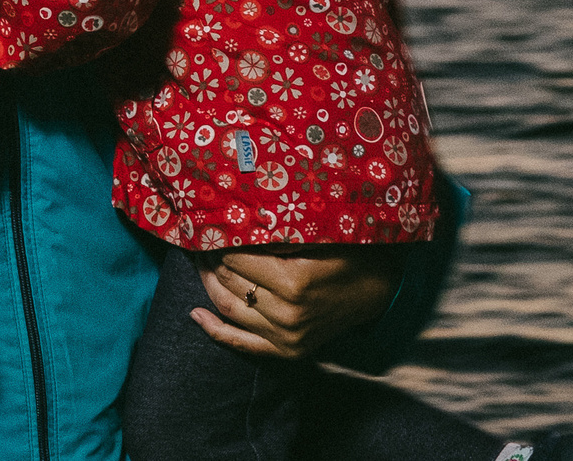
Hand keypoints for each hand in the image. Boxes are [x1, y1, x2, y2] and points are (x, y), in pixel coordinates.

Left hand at [190, 246, 397, 359]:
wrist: (377, 292)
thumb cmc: (348, 255)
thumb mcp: (316, 236)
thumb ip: (276, 234)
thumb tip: (232, 222)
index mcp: (293, 281)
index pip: (235, 258)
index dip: (218, 241)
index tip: (208, 226)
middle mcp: (287, 313)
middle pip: (229, 281)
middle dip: (210, 259)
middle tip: (199, 240)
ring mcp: (286, 336)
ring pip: (229, 308)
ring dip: (208, 284)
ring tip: (199, 263)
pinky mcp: (288, 351)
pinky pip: (241, 343)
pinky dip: (215, 331)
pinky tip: (195, 315)